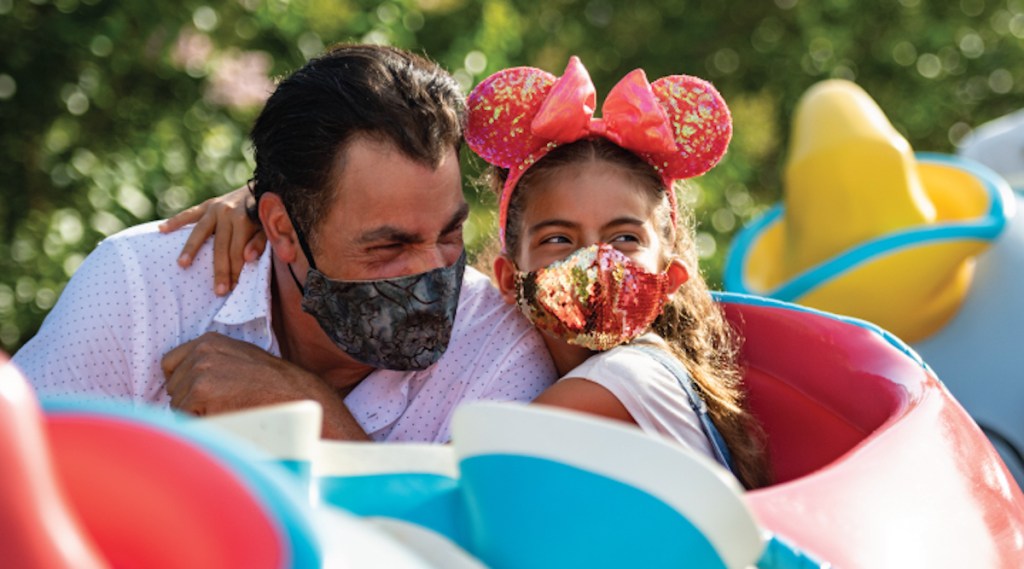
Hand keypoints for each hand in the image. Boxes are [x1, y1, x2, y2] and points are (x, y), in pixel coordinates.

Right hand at [159, 186, 265, 295]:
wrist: (265, 187)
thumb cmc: (267, 213)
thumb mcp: (269, 227)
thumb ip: (260, 242)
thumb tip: (247, 258)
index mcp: (244, 219)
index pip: (237, 251)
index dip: (236, 271)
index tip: (232, 289)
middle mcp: (227, 212)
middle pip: (220, 246)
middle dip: (220, 270)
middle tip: (217, 291)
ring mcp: (215, 207)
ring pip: (200, 231)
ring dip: (191, 248)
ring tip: (182, 265)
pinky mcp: (208, 204)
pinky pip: (189, 214)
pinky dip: (175, 221)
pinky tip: (161, 229)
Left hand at [161, 333, 368, 439]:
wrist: (293, 395)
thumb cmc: (269, 385)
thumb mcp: (238, 360)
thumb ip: (210, 364)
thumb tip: (180, 383)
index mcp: (208, 341)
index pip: (170, 364)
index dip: (183, 383)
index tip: (203, 394)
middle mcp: (200, 351)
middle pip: (171, 386)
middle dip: (188, 401)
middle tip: (222, 403)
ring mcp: (199, 369)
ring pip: (175, 404)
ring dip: (194, 413)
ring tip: (226, 408)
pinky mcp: (200, 390)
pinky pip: (184, 416)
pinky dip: (200, 422)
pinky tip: (225, 415)